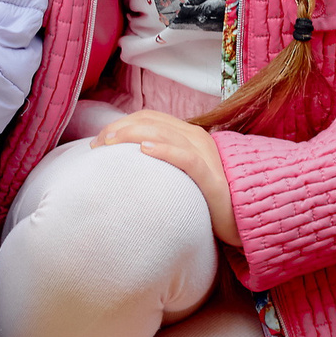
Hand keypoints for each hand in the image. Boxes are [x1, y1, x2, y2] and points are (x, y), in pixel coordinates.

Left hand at [92, 110, 237, 243]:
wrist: (238, 218)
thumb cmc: (203, 198)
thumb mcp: (179, 174)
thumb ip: (160, 162)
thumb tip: (126, 163)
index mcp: (188, 134)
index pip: (149, 118)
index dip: (121, 123)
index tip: (99, 141)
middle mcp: (196, 138)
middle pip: (152, 122)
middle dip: (120, 128)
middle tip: (97, 145)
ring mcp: (205, 154)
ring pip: (165, 133)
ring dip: (133, 135)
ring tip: (111, 143)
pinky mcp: (210, 176)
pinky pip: (185, 157)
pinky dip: (164, 150)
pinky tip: (143, 151)